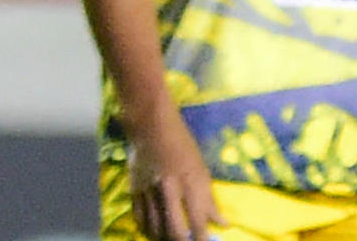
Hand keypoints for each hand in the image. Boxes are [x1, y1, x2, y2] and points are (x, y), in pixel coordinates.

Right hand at [126, 110, 225, 240]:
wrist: (151, 126)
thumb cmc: (182, 146)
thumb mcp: (202, 171)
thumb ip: (209, 201)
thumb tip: (222, 224)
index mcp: (190, 182)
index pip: (198, 222)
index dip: (202, 240)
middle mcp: (169, 189)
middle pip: (173, 231)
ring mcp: (149, 190)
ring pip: (154, 228)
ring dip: (163, 239)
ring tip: (169, 239)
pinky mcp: (133, 189)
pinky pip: (138, 218)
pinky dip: (146, 230)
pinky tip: (153, 232)